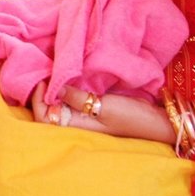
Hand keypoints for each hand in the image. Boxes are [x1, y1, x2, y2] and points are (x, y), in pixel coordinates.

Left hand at [27, 81, 180, 143]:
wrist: (157, 120)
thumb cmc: (132, 118)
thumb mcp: (104, 107)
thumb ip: (78, 98)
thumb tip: (52, 87)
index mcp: (76, 127)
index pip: (44, 117)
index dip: (37, 100)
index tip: (42, 80)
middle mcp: (76, 122)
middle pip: (48, 109)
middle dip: (42, 92)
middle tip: (44, 70)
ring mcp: (84, 114)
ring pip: (59, 102)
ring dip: (54, 87)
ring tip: (54, 68)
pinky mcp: (93, 106)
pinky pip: (72, 97)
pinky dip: (67, 86)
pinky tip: (67, 72)